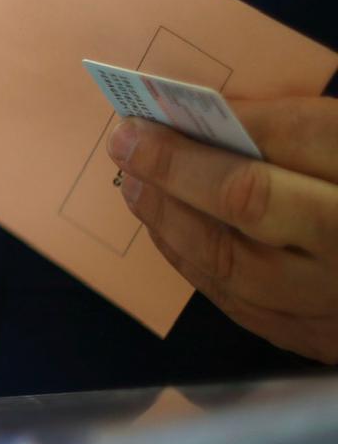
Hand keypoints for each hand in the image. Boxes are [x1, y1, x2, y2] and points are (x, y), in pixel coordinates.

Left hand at [111, 97, 337, 362]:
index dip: (233, 119)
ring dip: (170, 218)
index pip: (307, 138)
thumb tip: (226, 117)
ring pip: (234, 262)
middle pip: (253, 200)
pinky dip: (195, 265)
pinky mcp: (323, 342)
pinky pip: (243, 305)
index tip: (172, 101)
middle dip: (179, 166)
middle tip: (124, 137)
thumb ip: (315, 133)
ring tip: (133, 180)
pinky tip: (167, 233)